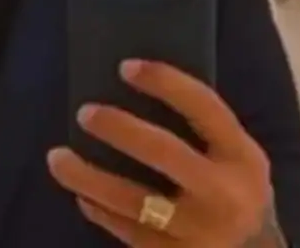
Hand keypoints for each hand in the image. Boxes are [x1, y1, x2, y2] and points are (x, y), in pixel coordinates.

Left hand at [47, 59, 275, 246]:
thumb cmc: (238, 194)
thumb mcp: (239, 158)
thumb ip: (206, 131)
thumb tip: (142, 89)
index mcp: (242, 157)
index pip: (203, 108)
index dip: (165, 83)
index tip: (126, 67)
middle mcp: (222, 194)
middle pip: (164, 152)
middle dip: (120, 128)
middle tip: (85, 112)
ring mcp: (196, 232)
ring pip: (132, 200)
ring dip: (88, 177)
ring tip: (57, 157)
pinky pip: (126, 231)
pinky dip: (99, 211)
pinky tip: (82, 196)